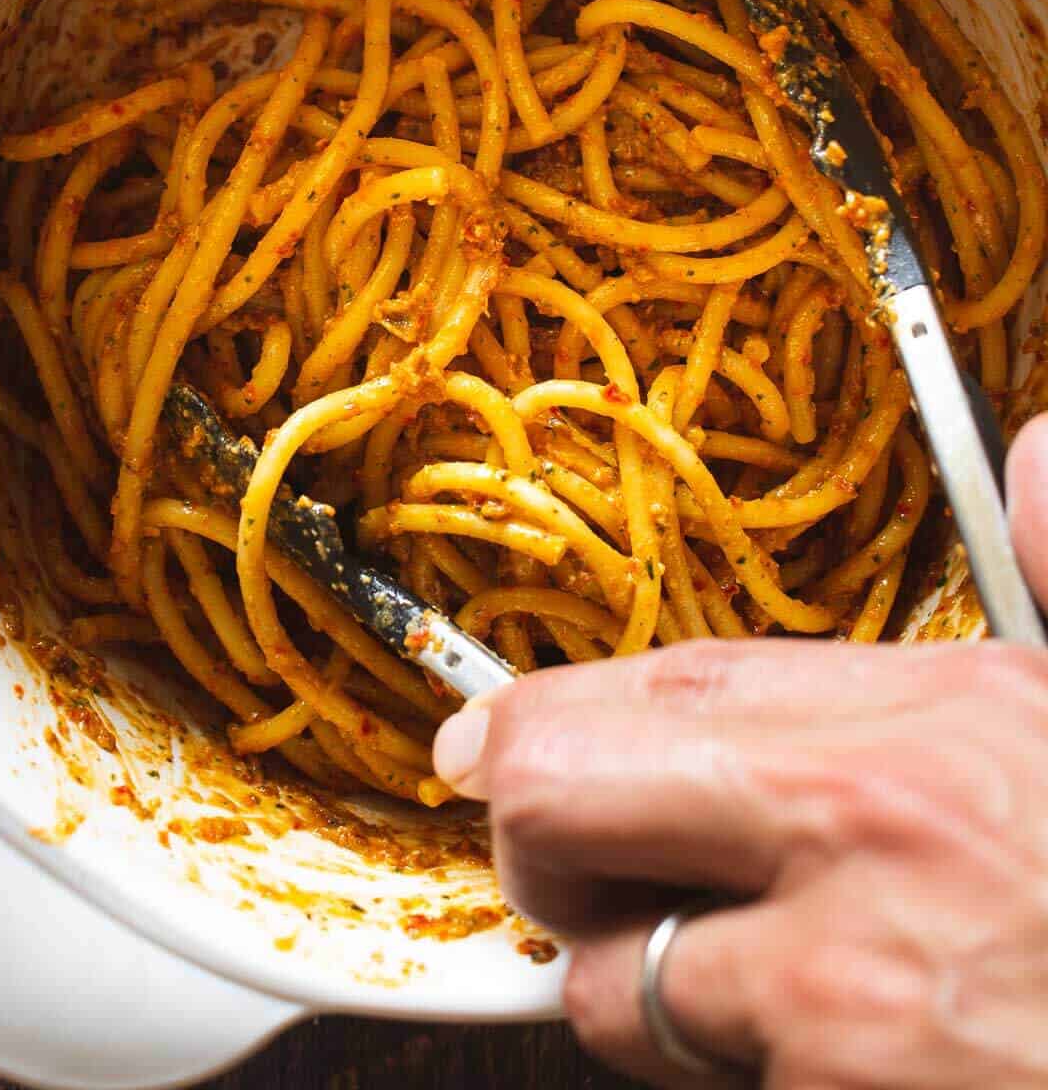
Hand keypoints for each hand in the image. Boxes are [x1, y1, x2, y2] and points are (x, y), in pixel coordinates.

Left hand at [431, 414, 1047, 1085]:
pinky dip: (723, 1077)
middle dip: (532, 834)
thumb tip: (1047, 458)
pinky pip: (695, 1089)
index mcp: (929, 712)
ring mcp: (839, 990)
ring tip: (730, 975)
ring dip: (635, 980)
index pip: (664, 677)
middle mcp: (859, 827)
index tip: (491, 735)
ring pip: (613, 980)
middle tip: (557, 857)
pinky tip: (816, 1058)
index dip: (546, 710)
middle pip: (562, 795)